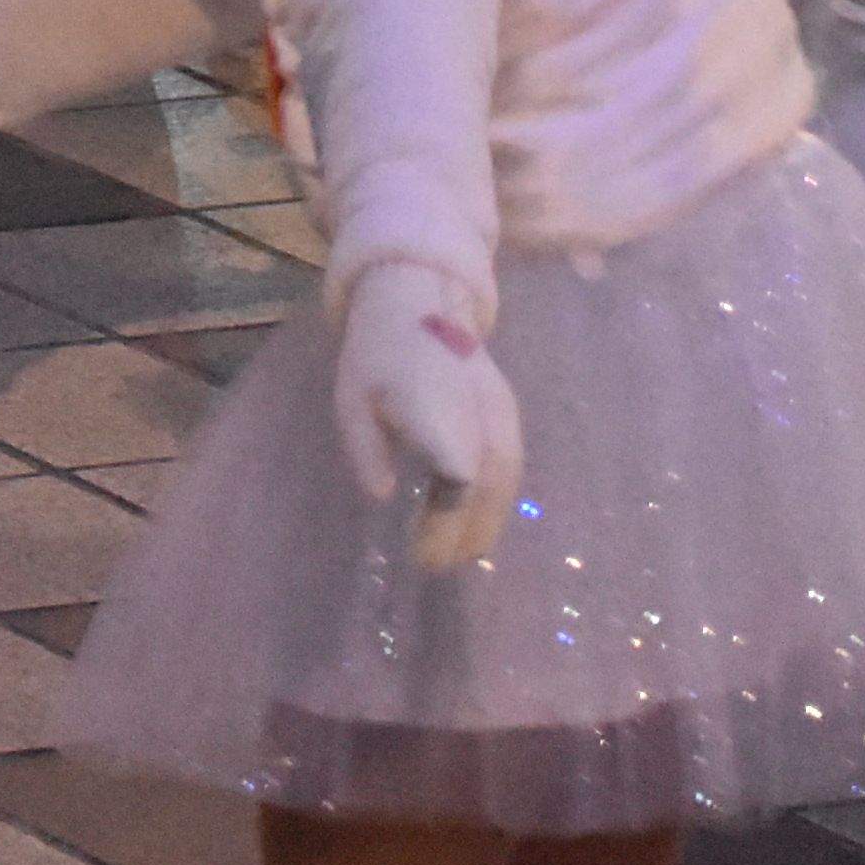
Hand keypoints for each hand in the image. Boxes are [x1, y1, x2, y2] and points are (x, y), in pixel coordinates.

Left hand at [331, 264, 521, 569]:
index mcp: (436, 409)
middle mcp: (477, 411)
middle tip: (439, 566)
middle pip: (487, 486)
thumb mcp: (352, 401)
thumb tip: (382, 497)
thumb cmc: (375, 355)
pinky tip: (480, 517)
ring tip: (463, 552)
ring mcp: (500, 408)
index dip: (446, 522)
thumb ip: (366, 450)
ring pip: (506, 477)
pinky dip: (500, 497)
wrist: (417, 299)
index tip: (421, 553)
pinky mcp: (508, 408)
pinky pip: (512, 463)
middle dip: (468, 533)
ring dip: (489, 520)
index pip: (457, 476)